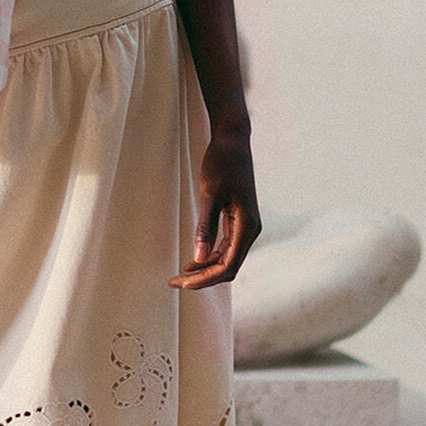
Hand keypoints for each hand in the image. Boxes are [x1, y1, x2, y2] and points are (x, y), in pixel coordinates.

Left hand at [170, 127, 260, 288]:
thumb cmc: (221, 164)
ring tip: (179, 276)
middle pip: (228, 267)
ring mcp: (246, 227)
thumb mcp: (209, 194)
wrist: (233, 142)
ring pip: (227, 260)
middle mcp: (250, 230)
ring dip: (205, 270)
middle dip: (203, 279)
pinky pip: (226, 248)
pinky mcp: (239, 221)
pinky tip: (192, 260)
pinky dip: (209, 257)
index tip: (182, 283)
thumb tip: (198, 257)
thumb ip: (205, 227)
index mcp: (247, 226)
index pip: (228, 265)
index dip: (205, 278)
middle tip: (174, 283)